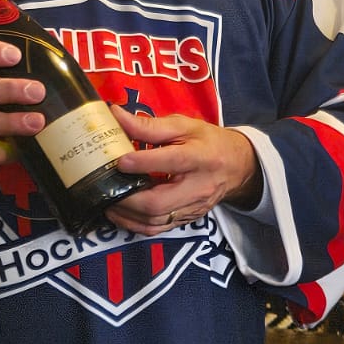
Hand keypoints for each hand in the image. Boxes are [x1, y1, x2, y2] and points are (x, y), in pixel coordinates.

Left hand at [104, 104, 262, 234]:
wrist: (237, 166)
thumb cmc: (208, 142)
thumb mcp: (184, 125)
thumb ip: (149, 124)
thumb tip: (115, 116)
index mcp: (199, 156)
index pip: (171, 161)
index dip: (142, 162)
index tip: (119, 161)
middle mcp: (197, 186)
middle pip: (159, 202)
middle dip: (127, 199)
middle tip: (106, 190)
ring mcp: (193, 207)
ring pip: (156, 220)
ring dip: (127, 215)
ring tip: (108, 203)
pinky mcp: (187, 219)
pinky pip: (158, 228)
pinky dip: (136, 224)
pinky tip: (122, 213)